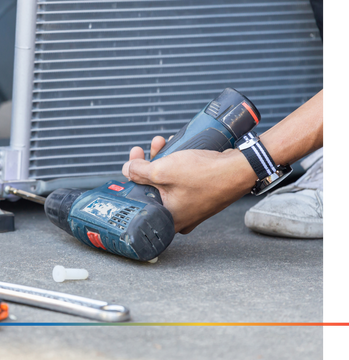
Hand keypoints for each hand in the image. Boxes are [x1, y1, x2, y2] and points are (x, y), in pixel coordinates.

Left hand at [122, 138, 255, 233]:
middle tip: (143, 150)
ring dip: (161, 160)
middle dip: (147, 164)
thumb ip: (139, 171)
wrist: (241, 169)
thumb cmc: (206, 176)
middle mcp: (180, 216)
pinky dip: (176, 164)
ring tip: (160, 143)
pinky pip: (182, 180)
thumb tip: (128, 169)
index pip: (140, 199)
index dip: (133, 178)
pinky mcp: (201, 194)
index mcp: (168, 218)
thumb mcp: (163, 171)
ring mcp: (192, 206)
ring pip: (167, 181)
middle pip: (153, 189)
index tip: (132, 163)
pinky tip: (175, 148)